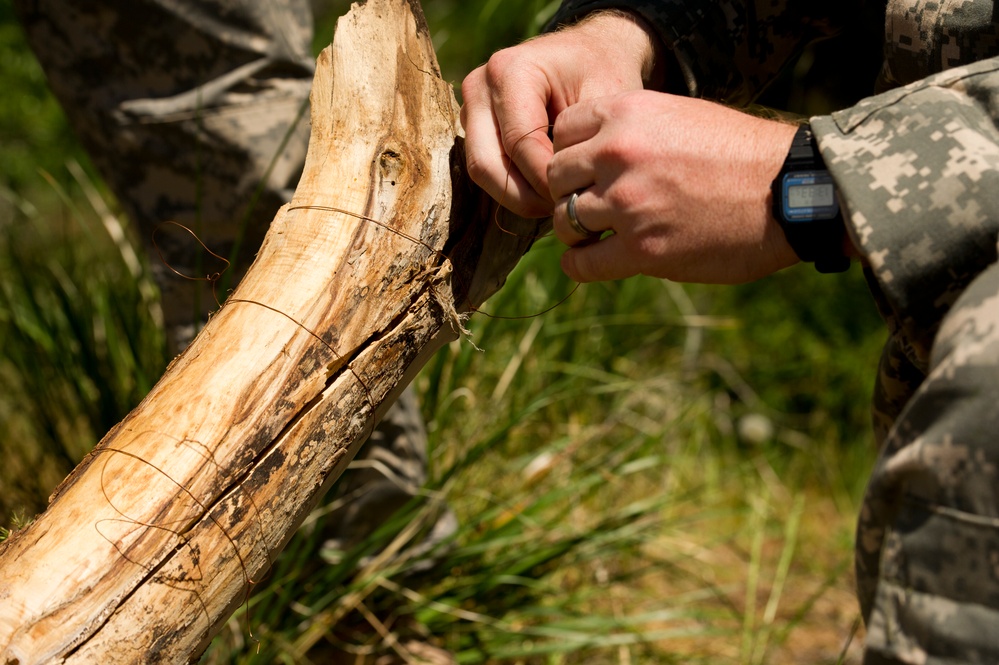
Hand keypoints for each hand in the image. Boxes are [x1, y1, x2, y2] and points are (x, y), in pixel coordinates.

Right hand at [460, 11, 659, 217]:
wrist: (589, 53)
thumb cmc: (601, 72)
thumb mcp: (604, 100)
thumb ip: (582, 142)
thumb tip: (564, 193)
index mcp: (509, 70)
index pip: (519, 143)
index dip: (546, 179)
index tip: (575, 197)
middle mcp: (480, 86)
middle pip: (486, 163)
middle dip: (524, 196)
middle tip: (560, 210)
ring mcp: (471, 106)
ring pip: (481, 170)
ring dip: (516, 195)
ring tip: (554, 203)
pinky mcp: (474, 125)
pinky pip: (486, 167)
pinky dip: (513, 186)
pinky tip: (544, 193)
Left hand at [548, 90, 802, 283]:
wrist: (791, 191)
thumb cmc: (742, 155)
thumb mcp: (681, 117)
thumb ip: (632, 131)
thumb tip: (593, 153)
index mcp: (627, 113)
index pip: (561, 131)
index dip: (569, 154)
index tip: (585, 171)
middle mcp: (619, 153)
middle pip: (555, 176)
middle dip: (568, 192)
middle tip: (589, 206)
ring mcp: (627, 202)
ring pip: (563, 220)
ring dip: (575, 230)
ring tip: (594, 236)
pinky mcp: (641, 248)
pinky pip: (581, 264)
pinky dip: (578, 266)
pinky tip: (588, 263)